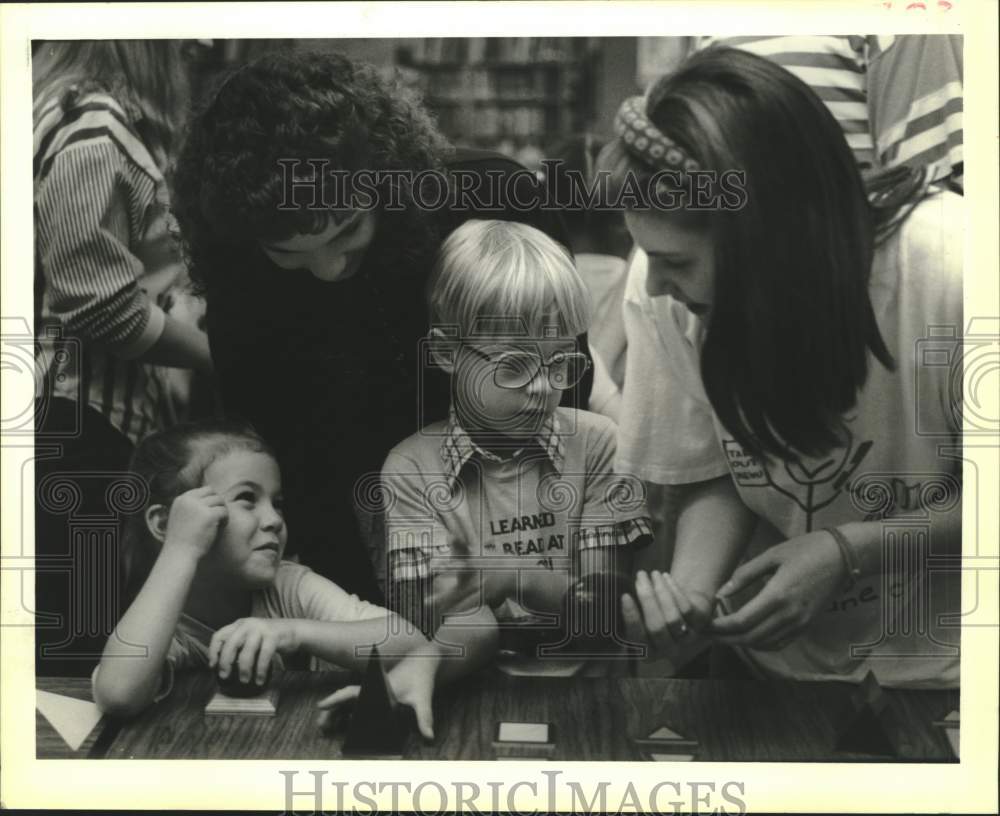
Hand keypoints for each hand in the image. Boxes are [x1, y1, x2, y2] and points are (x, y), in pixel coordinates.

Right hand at [163, 486, 226, 559]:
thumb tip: (209, 497)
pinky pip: (224, 511)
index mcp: (181, 499)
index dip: (210, 499)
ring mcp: (199, 506)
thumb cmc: (182, 540)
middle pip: (212, 492)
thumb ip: (192, 507)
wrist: (180, 554)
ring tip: (219, 524)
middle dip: (217, 502)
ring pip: (220, 501)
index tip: (211, 512)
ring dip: (222, 511)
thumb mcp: (181, 517)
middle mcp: (189, 500)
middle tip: (218, 516)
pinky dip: (225, 519)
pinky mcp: (209, 515)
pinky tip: (221, 528)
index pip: (202, 490)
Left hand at [208, 617, 298, 684]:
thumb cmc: (268, 638)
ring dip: (244, 669)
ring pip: (246, 652)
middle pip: (230, 644)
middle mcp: (248, 624)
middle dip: (225, 662)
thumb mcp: (250, 637)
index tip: (212, 666)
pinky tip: (260, 679)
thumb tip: (221, 666)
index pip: (219, 636)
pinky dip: (261, 670)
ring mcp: (261, 629)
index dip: (213, 652)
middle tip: (224, 677)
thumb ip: (237, 645)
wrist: (293, 630)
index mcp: (239, 624)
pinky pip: (264, 655)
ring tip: (245, 681)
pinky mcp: (273, 635)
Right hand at [316, 647, 440, 739]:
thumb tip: (429, 737)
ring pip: (351, 703)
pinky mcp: (379, 694)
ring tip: (325, 727)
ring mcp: (375, 692)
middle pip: (346, 700)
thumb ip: (424, 718)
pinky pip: (360, 704)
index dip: (335, 699)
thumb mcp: (422, 698)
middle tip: (319, 726)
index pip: (351, 693)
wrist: (425, 659)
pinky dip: (349, 713)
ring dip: (338, 713)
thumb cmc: (422, 677)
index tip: (320, 705)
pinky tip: (344, 722)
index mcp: (377, 688)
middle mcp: (373, 689)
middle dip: (332, 712)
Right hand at [621, 570, 713, 659]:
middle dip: (647, 599)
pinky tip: (665, 576)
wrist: (683, 614)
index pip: (638, 638)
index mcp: (648, 652)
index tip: (625, 596)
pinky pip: (686, 608)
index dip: (631, 618)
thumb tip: (620, 594)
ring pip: (673, 618)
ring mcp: (686, 639)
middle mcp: (668, 650)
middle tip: (640, 577)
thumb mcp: (641, 619)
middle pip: (657, 627)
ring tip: (653, 573)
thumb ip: (633, 613)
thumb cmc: (654, 614)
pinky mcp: (699, 624)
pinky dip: (674, 590)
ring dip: (662, 592)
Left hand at [710, 530, 846, 649]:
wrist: (844, 557)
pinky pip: (779, 642)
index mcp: (777, 595)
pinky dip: (760, 644)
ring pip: (764, 644)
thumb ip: (744, 575)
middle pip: (750, 638)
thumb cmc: (806, 550)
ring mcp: (800, 623)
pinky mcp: (806, 625)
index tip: (704, 625)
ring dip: (740, 642)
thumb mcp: (772, 555)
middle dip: (724, 639)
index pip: (741, 622)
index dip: (719, 627)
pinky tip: (747, 635)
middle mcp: (789, 615)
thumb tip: (720, 593)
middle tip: (706, 633)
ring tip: (722, 634)